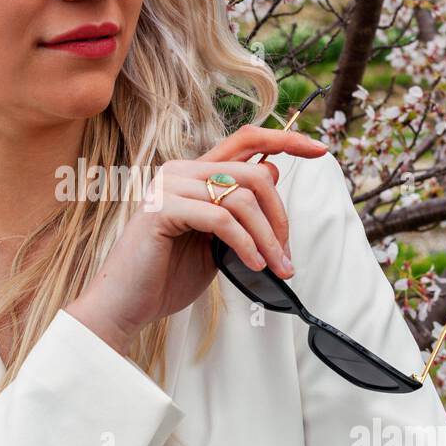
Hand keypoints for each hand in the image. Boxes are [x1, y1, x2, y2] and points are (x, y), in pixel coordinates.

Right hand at [66, 125, 328, 353]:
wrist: (125, 307)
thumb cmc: (167, 276)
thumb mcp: (217, 241)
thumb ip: (240, 210)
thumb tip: (273, 171)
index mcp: (193, 175)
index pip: (245, 140)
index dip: (285, 139)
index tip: (319, 149)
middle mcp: (179, 172)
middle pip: (253, 173)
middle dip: (279, 216)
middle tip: (286, 255)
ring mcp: (168, 188)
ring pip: (241, 198)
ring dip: (268, 238)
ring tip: (277, 269)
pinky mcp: (162, 211)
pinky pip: (221, 219)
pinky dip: (245, 244)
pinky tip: (253, 265)